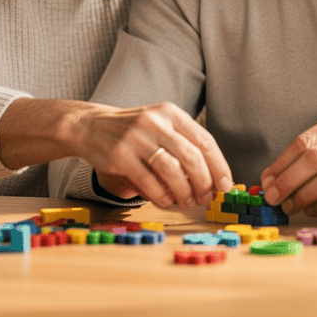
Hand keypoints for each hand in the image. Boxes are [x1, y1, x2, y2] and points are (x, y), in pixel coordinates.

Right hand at [73, 102, 232, 209]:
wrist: (90, 125)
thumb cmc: (135, 131)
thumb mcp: (161, 125)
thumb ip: (184, 144)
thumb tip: (213, 177)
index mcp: (171, 113)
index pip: (204, 140)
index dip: (218, 165)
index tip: (226, 185)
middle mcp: (156, 122)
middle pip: (192, 157)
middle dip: (204, 183)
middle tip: (207, 199)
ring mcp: (137, 138)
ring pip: (171, 170)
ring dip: (184, 192)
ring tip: (187, 202)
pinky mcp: (120, 155)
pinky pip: (148, 181)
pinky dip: (161, 196)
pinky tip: (167, 202)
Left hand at [260, 108, 316, 216]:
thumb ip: (314, 149)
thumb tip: (273, 177)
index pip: (305, 140)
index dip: (282, 162)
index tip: (267, 180)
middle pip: (315, 158)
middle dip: (289, 180)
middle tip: (273, 197)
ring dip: (304, 195)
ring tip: (290, 206)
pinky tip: (312, 210)